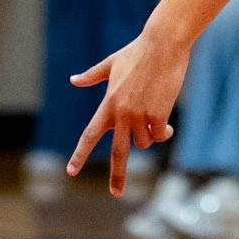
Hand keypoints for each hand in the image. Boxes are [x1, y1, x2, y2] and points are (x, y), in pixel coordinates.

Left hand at [67, 24, 189, 196]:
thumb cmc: (138, 51)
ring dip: (150, 137)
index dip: (80, 155)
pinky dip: (164, 131)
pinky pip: (160, 134)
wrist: (162, 44)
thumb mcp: (111, 63)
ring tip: (157, 119)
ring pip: (144, 142)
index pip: (89, 135)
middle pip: (118, 152)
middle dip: (117, 176)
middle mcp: (121, 113)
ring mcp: (140, 114)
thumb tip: (73, 80)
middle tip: (117, 193)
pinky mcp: (158, 113)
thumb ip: (92, 75)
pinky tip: (168, 123)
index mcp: (107, 104)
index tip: (71, 172)